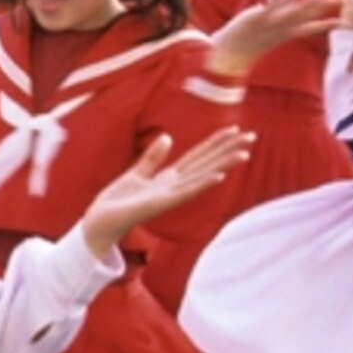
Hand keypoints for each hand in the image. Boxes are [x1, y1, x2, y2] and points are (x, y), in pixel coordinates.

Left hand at [77, 129, 252, 260]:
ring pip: (202, 176)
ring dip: (224, 165)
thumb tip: (167, 137)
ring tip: (244, 154)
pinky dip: (203, 183)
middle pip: (206, 163)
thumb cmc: (117, 202)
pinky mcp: (160, 204)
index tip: (234, 129)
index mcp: (169, 178)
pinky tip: (219, 175)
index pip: (198, 156)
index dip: (216, 142)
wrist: (100, 222)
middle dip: (228, 150)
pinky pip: (186, 192)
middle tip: (252, 137)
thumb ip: (152, 158)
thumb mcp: (136, 174)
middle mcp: (175, 187)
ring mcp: (170, 196)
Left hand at [207, 0, 340, 75]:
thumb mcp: (271, 33)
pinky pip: (273, 8)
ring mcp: (270, 23)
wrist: (228, 54)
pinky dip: (282, 3)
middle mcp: (282, 29)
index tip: (347, 22)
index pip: (312, 28)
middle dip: (324, 9)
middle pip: (307, 17)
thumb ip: (284, 23)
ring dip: (307, 5)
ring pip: (293, 12)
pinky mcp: (257, 18)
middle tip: (342, 3)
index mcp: (287, 33)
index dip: (329, 24)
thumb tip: (294, 14)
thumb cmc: (250, 42)